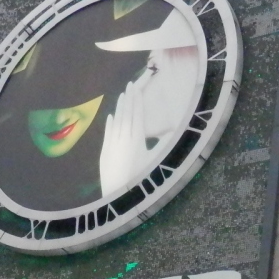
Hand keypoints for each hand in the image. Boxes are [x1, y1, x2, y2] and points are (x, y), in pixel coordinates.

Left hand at [100, 76, 152, 197]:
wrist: (118, 193)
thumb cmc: (140, 179)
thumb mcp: (154, 161)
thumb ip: (163, 144)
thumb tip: (173, 130)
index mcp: (137, 139)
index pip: (137, 115)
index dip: (137, 101)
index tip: (136, 89)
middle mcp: (124, 138)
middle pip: (127, 114)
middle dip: (128, 99)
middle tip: (129, 85)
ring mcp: (112, 143)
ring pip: (116, 121)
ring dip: (119, 108)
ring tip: (122, 95)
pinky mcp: (105, 151)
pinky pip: (108, 133)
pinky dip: (110, 123)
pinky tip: (111, 116)